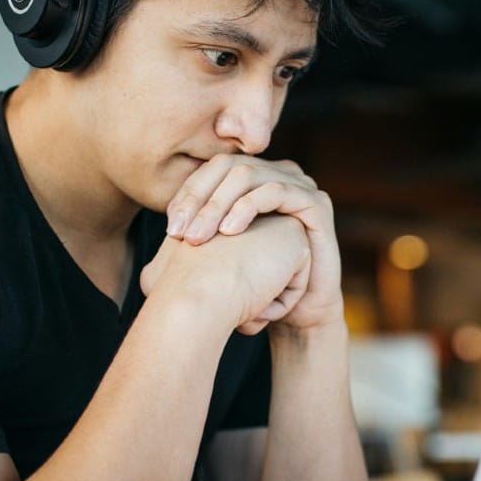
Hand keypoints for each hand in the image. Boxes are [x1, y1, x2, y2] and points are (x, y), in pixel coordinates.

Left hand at [164, 155, 342, 331]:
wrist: (298, 313)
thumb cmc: (257, 286)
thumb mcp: (220, 256)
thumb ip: (197, 235)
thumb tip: (163, 231)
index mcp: (254, 180)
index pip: (212, 170)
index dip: (187, 194)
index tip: (170, 230)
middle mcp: (276, 175)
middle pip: (228, 167)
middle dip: (199, 199)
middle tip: (180, 234)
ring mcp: (299, 185)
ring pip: (248, 175)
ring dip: (218, 205)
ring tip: (200, 237)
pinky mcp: (316, 202)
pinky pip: (276, 190)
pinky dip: (248, 207)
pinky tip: (230, 232)